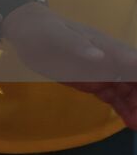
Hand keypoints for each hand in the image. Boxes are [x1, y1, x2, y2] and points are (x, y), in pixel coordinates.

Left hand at [4, 2, 136, 127]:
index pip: (134, 61)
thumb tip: (100, 55)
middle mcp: (111, 60)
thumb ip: (77, 44)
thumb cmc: (43, 30)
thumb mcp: (57, 35)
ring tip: (134, 124)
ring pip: (128, 91)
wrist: (28, 32)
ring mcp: (103, 72)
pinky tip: (129, 121)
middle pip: (135, 80)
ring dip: (134, 106)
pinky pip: (115, 97)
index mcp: (106, 46)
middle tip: (136, 119)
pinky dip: (124, 108)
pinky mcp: (94, 82)